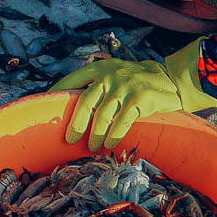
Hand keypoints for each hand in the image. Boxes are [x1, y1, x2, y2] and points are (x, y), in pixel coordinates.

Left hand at [51, 39, 216, 149]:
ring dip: (95, 135)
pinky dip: (114, 137)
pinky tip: (110, 145)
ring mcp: (124, 86)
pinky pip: (121, 123)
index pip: (72, 82)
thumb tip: (69, 105)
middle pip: (84, 103)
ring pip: (102, 116)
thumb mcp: (114, 73)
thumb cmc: (136, 81)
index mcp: (99, 69)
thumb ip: (95, 84)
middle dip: (75, 124)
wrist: (171, 79)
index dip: (57, 95)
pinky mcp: (139, 99)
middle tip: (69, 139)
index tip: (45, 109)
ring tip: (91, 147)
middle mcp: (109, 76)